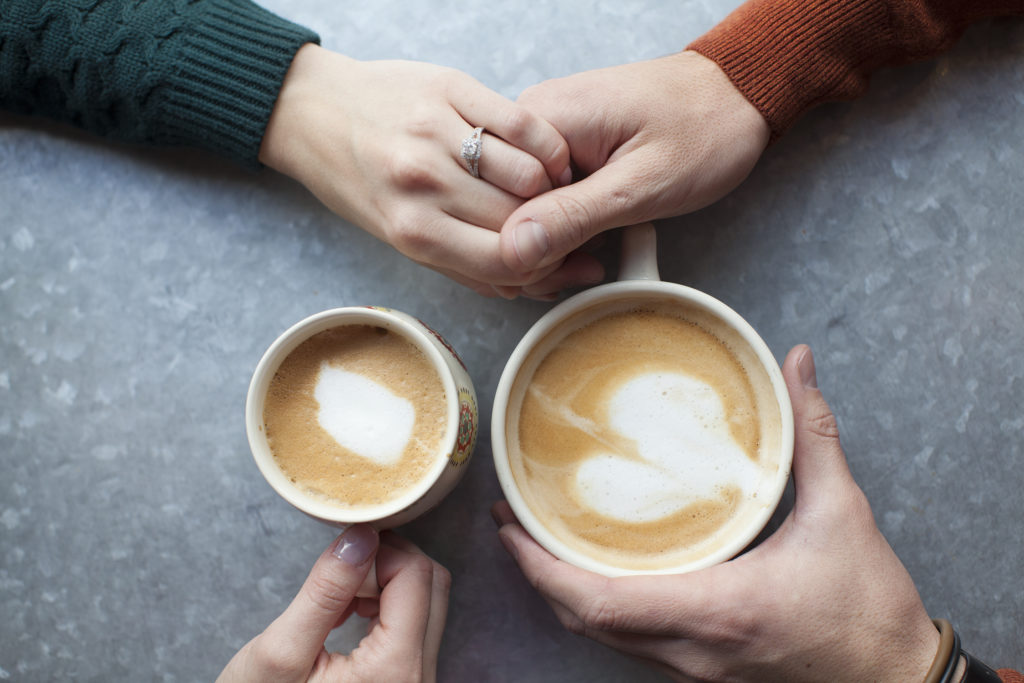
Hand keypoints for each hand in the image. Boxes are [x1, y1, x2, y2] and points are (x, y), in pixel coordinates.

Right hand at [218, 525, 449, 682]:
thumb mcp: (280, 652)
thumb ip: (325, 591)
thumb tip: (361, 535)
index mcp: (395, 671)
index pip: (416, 576)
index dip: (379, 552)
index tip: (338, 561)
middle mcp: (420, 678)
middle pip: (432, 584)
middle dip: (386, 564)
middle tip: (337, 576)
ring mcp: (417, 681)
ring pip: (428, 601)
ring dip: (386, 583)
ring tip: (335, 601)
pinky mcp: (407, 680)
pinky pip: (416, 625)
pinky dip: (386, 605)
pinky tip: (345, 615)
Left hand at [259, 44, 602, 296]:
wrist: (314, 110)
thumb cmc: (357, 180)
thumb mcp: (399, 237)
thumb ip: (462, 264)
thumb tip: (526, 286)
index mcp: (411, 230)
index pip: (504, 262)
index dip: (544, 267)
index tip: (560, 261)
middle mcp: (423, 182)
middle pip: (522, 220)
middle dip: (552, 230)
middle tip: (562, 227)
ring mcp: (437, 131)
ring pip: (532, 174)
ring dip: (553, 187)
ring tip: (552, 192)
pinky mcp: (451, 87)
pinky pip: (524, 123)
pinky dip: (548, 144)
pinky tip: (547, 156)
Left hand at [493, 345, 942, 681]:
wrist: (897, 680)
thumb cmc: (869, 608)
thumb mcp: (842, 512)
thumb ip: (814, 433)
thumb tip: (800, 366)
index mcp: (716, 607)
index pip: (599, 600)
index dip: (541, 567)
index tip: (511, 528)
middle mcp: (691, 647)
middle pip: (583, 621)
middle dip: (536, 574)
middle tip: (512, 523)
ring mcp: (693, 667)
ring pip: (602, 638)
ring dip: (563, 593)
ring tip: (540, 542)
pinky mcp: (702, 671)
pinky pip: (629, 643)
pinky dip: (599, 609)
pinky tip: (596, 574)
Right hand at [500, 51, 769, 297]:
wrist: (735, 95)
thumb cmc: (702, 130)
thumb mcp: (642, 184)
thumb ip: (575, 216)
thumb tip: (513, 248)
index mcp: (542, 117)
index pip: (495, 200)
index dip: (522, 247)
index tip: (568, 269)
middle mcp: (527, 124)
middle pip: (497, 207)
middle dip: (532, 253)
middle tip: (583, 270)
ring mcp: (539, 139)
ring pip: (513, 210)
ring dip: (543, 247)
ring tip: (588, 261)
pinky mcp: (556, 154)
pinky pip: (535, 202)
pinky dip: (555, 231)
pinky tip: (580, 248)